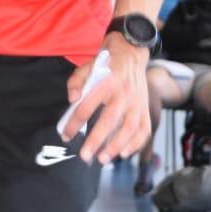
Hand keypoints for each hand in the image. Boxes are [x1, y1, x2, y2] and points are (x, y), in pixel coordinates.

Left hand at [64, 39, 151, 164]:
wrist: (131, 53)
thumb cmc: (106, 63)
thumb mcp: (86, 66)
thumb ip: (76, 82)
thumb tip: (72, 100)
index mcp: (105, 82)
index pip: (86, 107)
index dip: (73, 123)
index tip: (65, 135)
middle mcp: (123, 93)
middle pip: (109, 121)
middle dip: (96, 141)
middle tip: (85, 156)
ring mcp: (137, 102)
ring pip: (129, 128)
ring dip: (117, 146)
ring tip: (103, 159)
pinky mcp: (145, 108)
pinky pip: (144, 129)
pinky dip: (136, 144)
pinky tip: (124, 153)